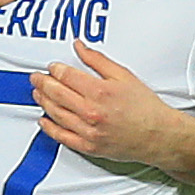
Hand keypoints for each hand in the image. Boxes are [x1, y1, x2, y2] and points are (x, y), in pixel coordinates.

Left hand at [31, 40, 182, 163]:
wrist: (158, 135)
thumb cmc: (145, 108)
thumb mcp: (124, 76)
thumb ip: (98, 60)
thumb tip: (80, 47)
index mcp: (100, 92)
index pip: (66, 76)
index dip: (55, 69)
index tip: (52, 67)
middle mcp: (91, 112)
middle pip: (56, 94)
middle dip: (42, 83)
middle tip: (36, 78)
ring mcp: (88, 131)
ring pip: (55, 114)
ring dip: (43, 102)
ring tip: (38, 94)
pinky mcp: (88, 146)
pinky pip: (62, 137)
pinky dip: (49, 127)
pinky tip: (44, 120)